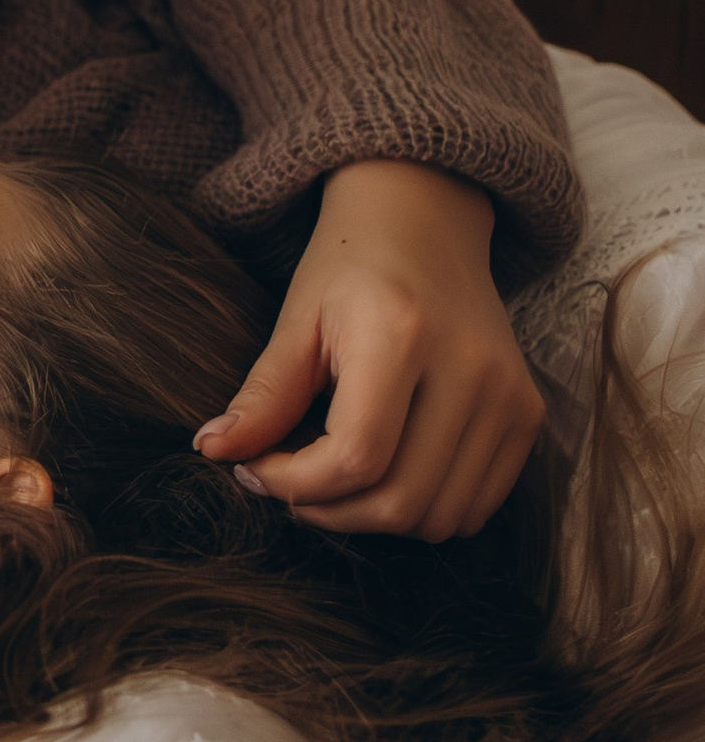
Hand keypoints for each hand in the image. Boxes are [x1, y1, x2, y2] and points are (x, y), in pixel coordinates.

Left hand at [194, 160, 544, 537]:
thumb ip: (264, 393)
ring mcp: (508, 395)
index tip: (256, 469)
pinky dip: (425, 511)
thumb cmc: (350, 268)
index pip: (354, 457)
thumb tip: (212, 451)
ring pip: (439, 517)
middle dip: (330, 511)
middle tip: (289, 482)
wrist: (424, 222)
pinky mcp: (527, 415)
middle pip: (400, 500)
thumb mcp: (296, 320)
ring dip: (375, 519)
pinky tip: (385, 474)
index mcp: (401, 334)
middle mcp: (469, 368)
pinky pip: (475, 507)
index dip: (295, 484)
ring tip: (334, 478)